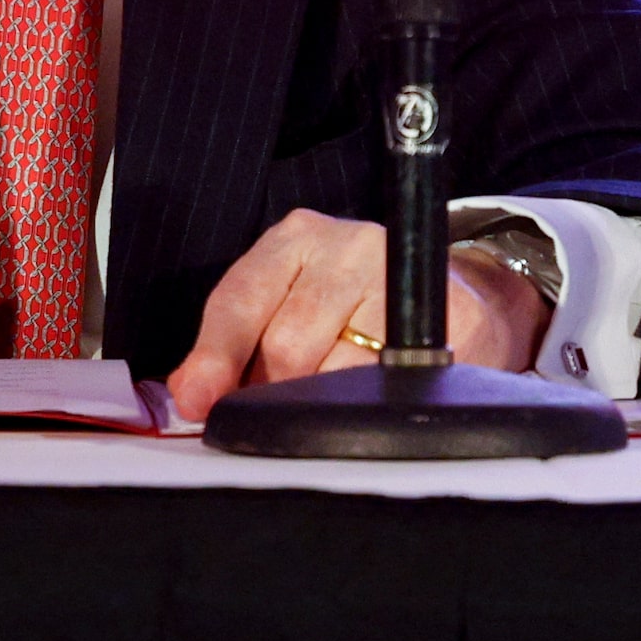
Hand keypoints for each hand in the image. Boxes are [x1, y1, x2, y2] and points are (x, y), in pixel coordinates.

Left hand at [167, 208, 552, 421]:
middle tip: (289, 399)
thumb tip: (190, 391)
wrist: (450, 300)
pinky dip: (370, 401)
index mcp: (298, 238)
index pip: (242, 298)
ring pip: (336, 370)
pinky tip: (371, 394)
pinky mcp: (445, 313)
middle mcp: (350, 245)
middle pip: (287, 343)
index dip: (216, 355)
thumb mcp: (285, 308)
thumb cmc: (352, 311)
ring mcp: (400, 276)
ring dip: (327, 399)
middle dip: (277, 388)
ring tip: (339, 389)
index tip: (200, 399)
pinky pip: (386, 382)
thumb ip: (233, 348)